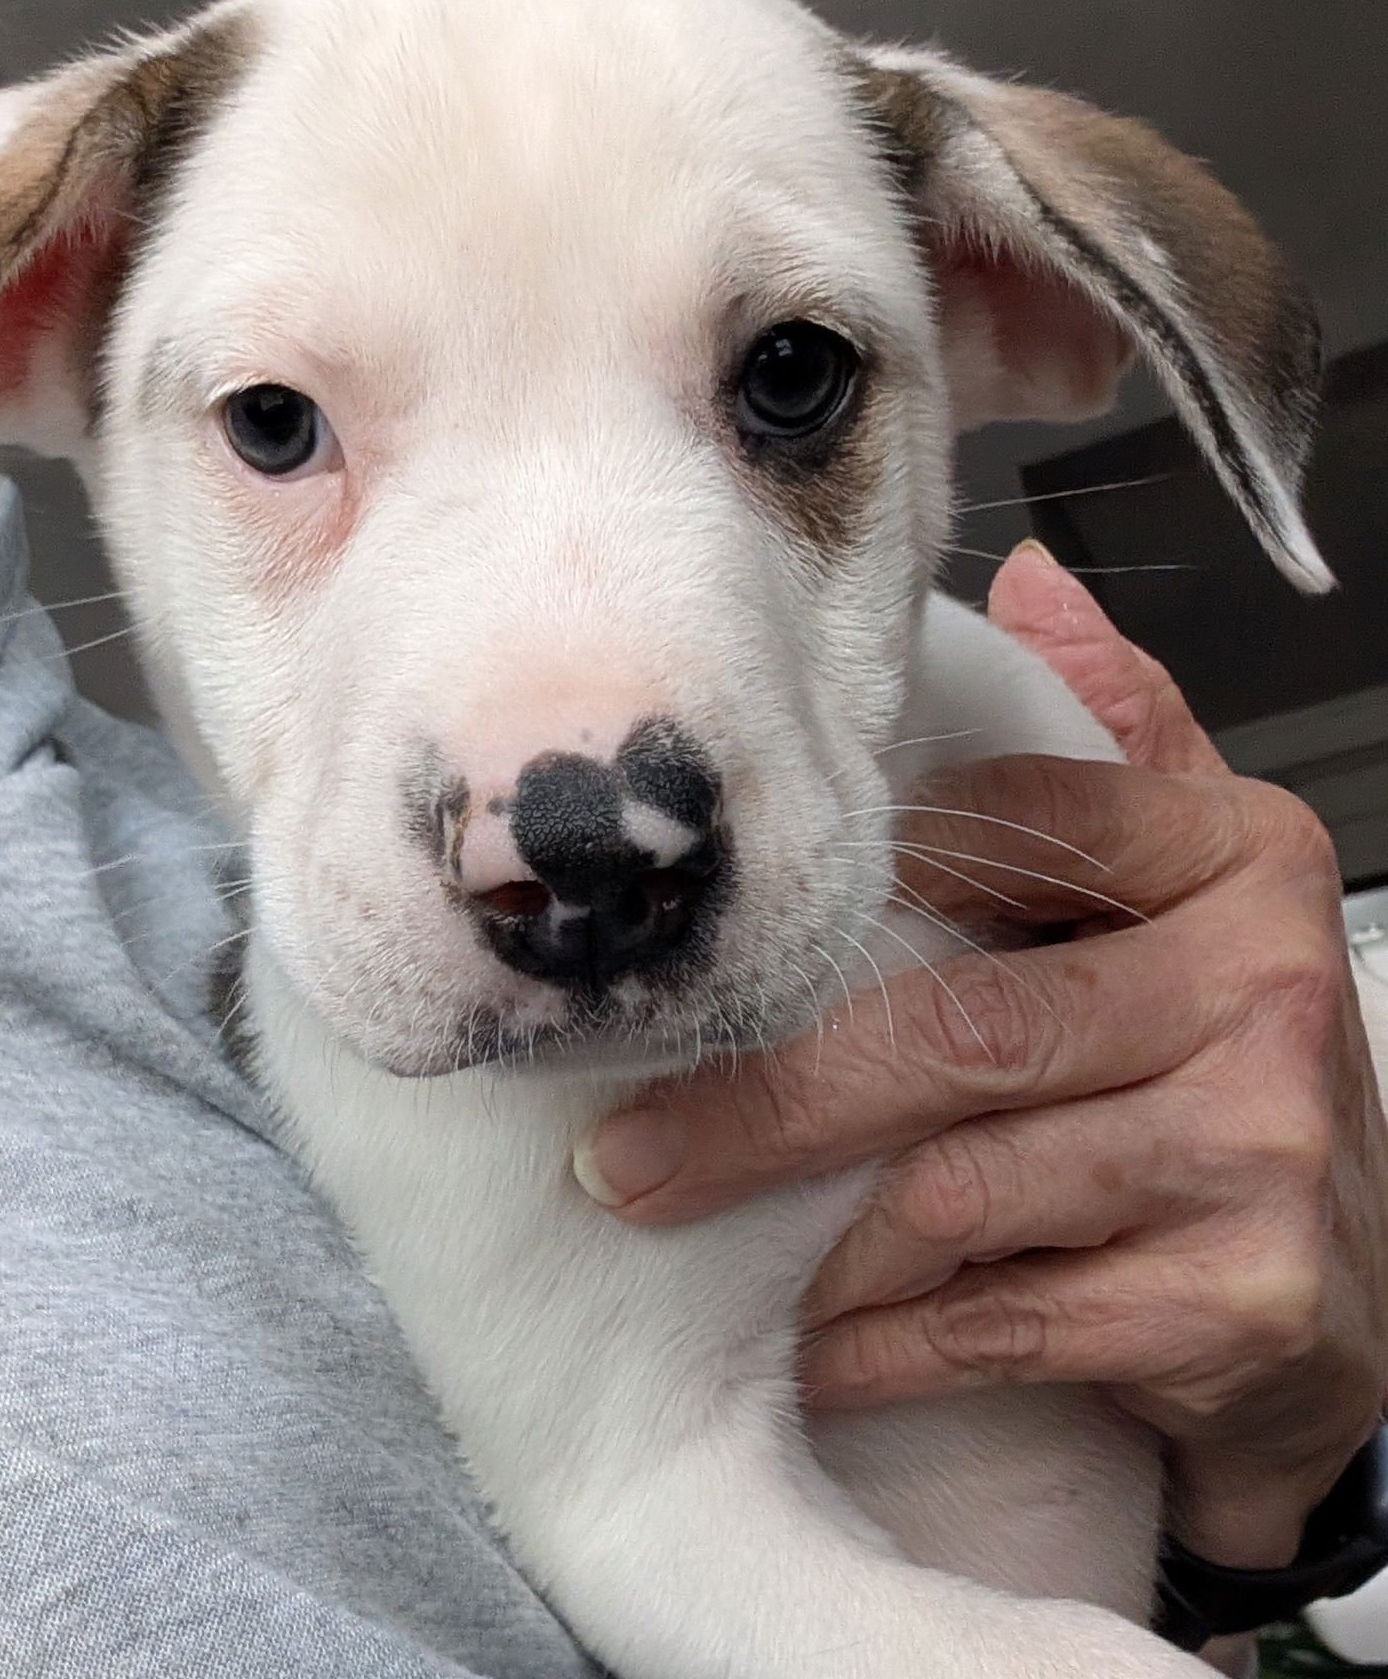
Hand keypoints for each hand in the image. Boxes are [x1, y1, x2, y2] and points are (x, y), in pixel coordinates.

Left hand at [577, 542, 1387, 1567]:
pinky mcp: (1245, 1302)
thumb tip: (1027, 578)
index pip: (1010, 824)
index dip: (849, 879)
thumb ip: (1118, 736)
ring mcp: (1262, 1148)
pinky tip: (809, 1351)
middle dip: (759, 1103)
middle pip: (955, 1028)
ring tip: (687, 1234)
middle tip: (615, 1151)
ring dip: (804, 1237)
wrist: (1358, 1304)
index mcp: (1234, 855)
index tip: (712, 940)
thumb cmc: (1217, 1069)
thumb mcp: (1189, 886)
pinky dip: (882, 1347)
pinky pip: (1003, 1323)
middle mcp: (1264, 985)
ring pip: (958, 1188)